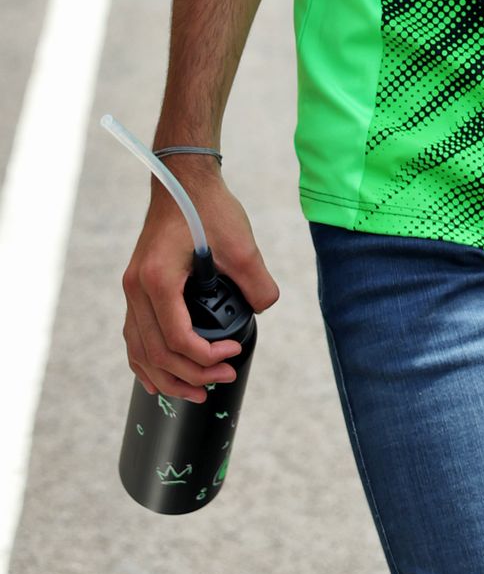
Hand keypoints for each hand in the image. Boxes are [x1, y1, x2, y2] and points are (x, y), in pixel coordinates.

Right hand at [122, 157, 279, 402]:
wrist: (183, 180)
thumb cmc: (208, 207)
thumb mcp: (242, 245)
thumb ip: (258, 282)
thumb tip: (262, 311)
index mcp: (158, 279)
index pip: (177, 338)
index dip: (206, 358)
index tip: (232, 355)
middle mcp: (137, 289)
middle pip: (156, 353)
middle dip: (191, 376)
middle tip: (223, 380)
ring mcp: (132, 290)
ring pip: (140, 351)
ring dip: (167, 377)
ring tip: (196, 392)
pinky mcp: (136, 289)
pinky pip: (135, 338)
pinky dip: (147, 362)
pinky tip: (162, 376)